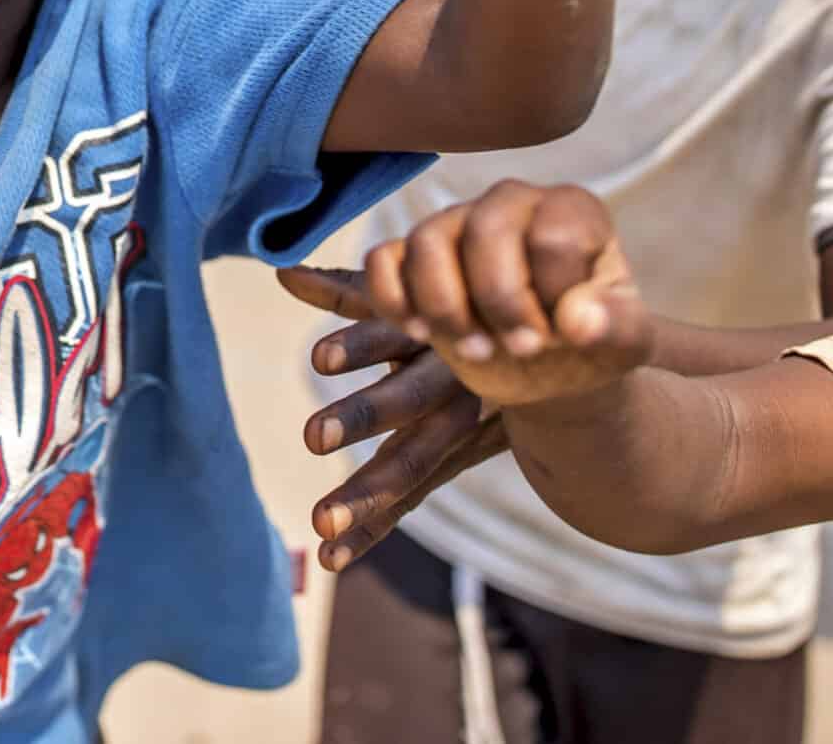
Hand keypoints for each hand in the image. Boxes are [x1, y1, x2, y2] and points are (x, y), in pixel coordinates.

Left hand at [280, 265, 506, 572]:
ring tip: (321, 526)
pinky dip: (371, 529)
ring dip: (367, 496)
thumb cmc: (459, 310)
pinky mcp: (449, 462)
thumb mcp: (412, 293)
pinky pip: (409, 498)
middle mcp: (453, 382)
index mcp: (438, 330)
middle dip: (363, 417)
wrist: (549, 350)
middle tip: (312, 436)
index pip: (396, 332)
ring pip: (413, 463)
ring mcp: (456, 428)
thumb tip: (283, 274)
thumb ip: (345, 290)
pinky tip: (329, 558)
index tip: (319, 357)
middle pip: (409, 400)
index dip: (362, 342)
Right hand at [364, 180, 652, 408]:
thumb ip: (617, 326)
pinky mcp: (412, 253)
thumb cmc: (593, 340)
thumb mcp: (626, 341)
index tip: (567, 334)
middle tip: (525, 350)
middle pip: (486, 231)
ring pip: (427, 241)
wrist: (553, 364)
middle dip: (500, 301)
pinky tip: (422, 333)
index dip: (555, 295)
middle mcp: (510, 201)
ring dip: (447, 308)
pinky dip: (394, 299)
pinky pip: (382, 259)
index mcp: (571, 209)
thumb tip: (577, 320)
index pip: (553, 236)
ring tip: (476, 350)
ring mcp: (455, 222)